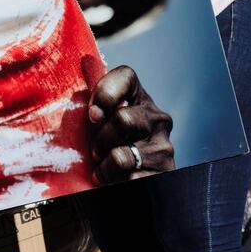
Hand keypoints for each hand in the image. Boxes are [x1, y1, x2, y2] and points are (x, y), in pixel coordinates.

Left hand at [89, 66, 175, 183]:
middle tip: (96, 152)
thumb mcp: (102, 126)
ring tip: (104, 171)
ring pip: (121, 156)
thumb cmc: (111, 153)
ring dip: (104, 168)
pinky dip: (114, 184)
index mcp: (141, 101)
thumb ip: (96, 103)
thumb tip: (85, 62)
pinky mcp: (165, 174)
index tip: (93, 116)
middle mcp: (158, 119)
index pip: (126, 76)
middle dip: (101, 140)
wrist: (140, 189)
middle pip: (122, 118)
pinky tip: (117, 183)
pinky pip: (128, 179)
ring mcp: (164, 147)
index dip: (106, 92)